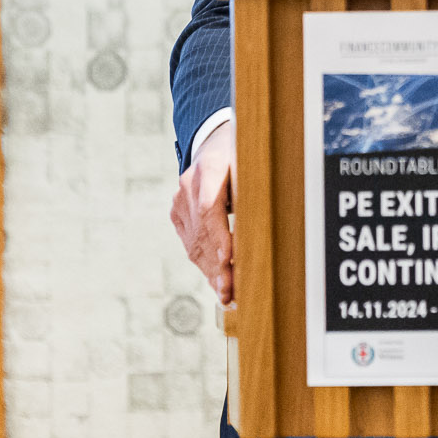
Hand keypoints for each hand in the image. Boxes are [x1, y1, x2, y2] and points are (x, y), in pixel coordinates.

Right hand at [171, 120, 235, 303]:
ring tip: (225, 294)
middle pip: (202, 231)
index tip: (228, 260)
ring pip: (193, 242)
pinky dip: (203, 262)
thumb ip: (253, 193)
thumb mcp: (253, 166)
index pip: (210, 207)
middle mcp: (189, 184)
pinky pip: (189, 242)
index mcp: (211, 167)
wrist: (214, 142)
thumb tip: (260, 231)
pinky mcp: (177, 211)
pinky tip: (216, 279)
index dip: (218, 236)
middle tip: (231, 292)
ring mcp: (180, 199)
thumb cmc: (243, 156)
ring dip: (210, 271)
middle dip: (217, 265)